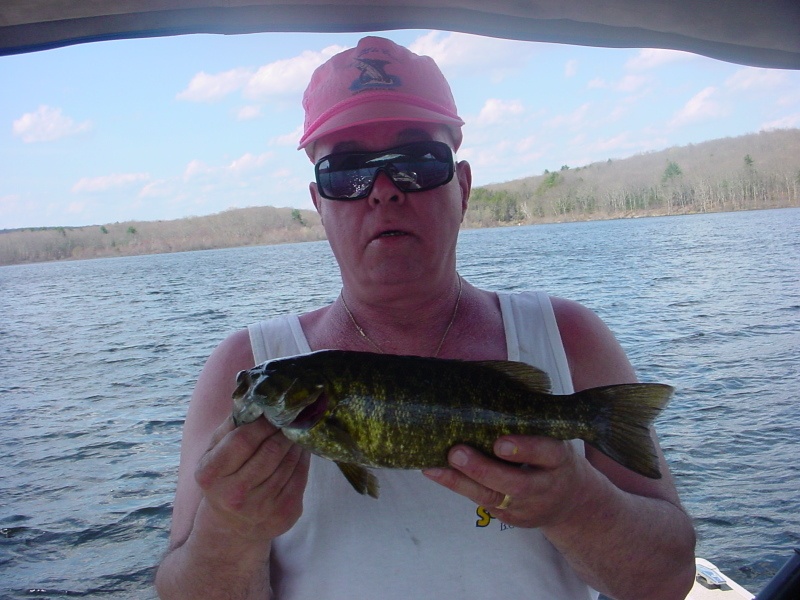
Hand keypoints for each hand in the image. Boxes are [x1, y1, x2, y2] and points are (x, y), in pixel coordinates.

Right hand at [195, 416, 309, 541]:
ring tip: (298, 431)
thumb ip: (229, 427)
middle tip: (292, 417)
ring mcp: (260, 508)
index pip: (242, 441)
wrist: (233, 526)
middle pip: (269, 452)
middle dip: (284, 431)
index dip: (262, 424)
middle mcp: (234, 495)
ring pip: (288, 464)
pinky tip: (301, 450)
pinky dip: (303, 460)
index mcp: (211, 475)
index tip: (273, 413)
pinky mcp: (283, 515)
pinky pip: (300, 478)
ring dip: (296, 443)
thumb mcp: (214, 454)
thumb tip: (254, 399)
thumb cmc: (224, 479)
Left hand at [423, 435, 594, 528]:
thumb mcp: (553, 439)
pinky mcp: (509, 517)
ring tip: (435, 467)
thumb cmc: (552, 458)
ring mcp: (526, 506)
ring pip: (493, 498)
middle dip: (483, 469)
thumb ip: (530, 423)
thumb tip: (492, 387)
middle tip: (456, 453)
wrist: (571, 503)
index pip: (546, 453)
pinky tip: (435, 472)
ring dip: (461, 482)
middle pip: (515, 483)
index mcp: (558, 460)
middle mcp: (544, 486)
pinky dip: (457, 486)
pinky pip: (481, 502)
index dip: (524, 448)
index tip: (499, 443)